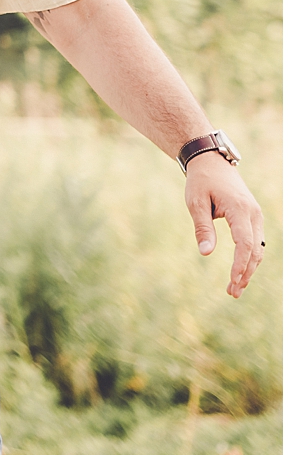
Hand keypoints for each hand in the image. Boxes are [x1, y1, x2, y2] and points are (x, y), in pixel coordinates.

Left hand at [186, 153, 266, 297]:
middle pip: (254, 250)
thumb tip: (206, 253)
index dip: (240, 264)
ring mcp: (255, 215)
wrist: (211, 161)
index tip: (233, 280)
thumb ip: (202, 227)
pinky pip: (255, 243)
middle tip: (232, 292)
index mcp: (239, 208)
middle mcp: (253, 213)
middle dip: (245, 273)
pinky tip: (240, 272)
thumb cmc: (201, 181)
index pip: (244, 243)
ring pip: (258, 249)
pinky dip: (249, 259)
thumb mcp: (195, 201)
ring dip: (248, 269)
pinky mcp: (253, 218)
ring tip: (235, 288)